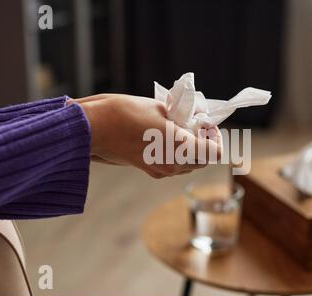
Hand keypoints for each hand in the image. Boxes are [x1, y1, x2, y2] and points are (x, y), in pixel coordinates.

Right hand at [69, 94, 221, 178]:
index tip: (207, 123)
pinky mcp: (148, 170)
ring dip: (191, 149)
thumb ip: (184, 117)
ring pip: (188, 164)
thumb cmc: (127, 113)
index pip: (215, 152)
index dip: (216, 137)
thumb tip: (196, 119)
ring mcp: (160, 170)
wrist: (95, 128)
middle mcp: (173, 164)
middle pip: (203, 160)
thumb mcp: (162, 109)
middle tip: (195, 124)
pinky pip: (172, 165)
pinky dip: (176, 153)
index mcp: (181, 148)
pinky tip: (165, 136)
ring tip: (180, 129)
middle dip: (205, 143)